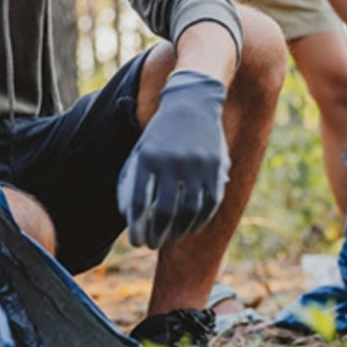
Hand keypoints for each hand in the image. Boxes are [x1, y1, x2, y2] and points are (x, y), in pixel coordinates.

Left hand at [117, 70, 229, 249]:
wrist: (192, 102)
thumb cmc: (162, 131)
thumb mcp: (143, 148)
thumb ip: (136, 179)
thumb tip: (131, 215)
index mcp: (148, 157)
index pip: (139, 202)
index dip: (137, 227)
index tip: (136, 241)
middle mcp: (172, 162)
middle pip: (164, 212)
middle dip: (157, 234)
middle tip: (152, 244)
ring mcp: (196, 165)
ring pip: (189, 211)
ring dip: (179, 231)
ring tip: (171, 239)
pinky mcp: (216, 167)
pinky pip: (209, 202)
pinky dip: (200, 220)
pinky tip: (191, 228)